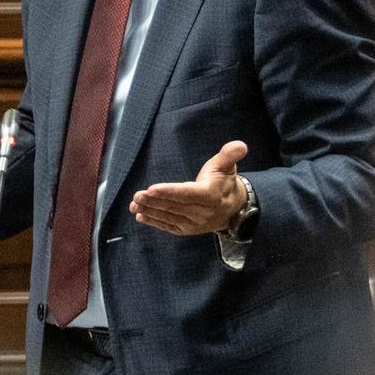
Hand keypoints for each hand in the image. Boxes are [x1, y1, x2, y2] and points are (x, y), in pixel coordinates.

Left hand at [130, 141, 250, 235]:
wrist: (233, 208)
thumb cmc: (224, 182)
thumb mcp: (227, 166)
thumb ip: (230, 155)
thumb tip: (240, 145)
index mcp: (211, 195)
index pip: (188, 193)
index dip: (170, 191)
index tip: (152, 188)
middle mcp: (203, 212)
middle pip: (175, 206)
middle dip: (154, 201)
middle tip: (137, 196)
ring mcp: (195, 224)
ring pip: (169, 216)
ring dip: (150, 211)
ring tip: (134, 204)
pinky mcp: (187, 230)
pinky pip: (169, 226)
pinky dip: (155, 222)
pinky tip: (141, 216)